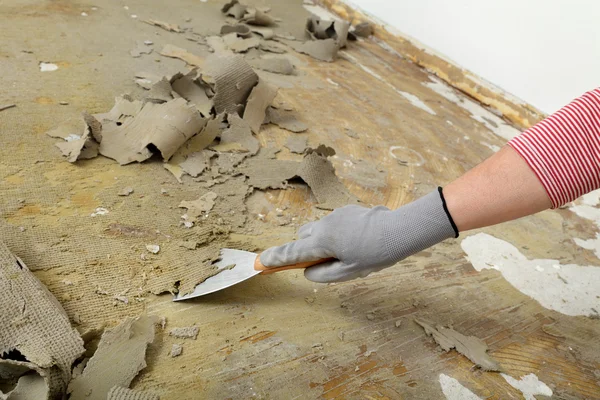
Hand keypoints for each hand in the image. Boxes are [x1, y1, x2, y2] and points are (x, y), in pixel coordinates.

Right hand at [260, 189, 457, 282]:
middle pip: (303, 237)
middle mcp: (324, 225)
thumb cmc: (375, 254)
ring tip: (347, 252)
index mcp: (322, 241)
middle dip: (306, 249)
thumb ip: (323, 275)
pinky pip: (333, 223)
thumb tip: (307, 271)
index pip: (292, 252)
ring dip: (323, 240)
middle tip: (324, 262)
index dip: (275, 259)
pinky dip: (336, 233)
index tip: (261, 262)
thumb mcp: (348, 273)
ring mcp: (336, 215)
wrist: (399, 231)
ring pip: (318, 229)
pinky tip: (357, 241)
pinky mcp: (347, 210)